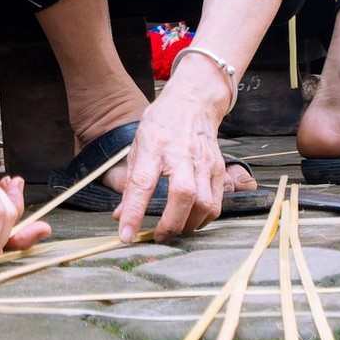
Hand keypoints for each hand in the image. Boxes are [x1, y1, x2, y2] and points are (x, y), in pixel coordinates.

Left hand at [114, 69, 230, 243]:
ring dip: (188, 225)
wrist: (192, 102)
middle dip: (171, 224)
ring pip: (204, 203)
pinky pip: (216, 203)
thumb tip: (121, 216)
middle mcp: (181, 153)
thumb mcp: (137, 145)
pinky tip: (190, 221)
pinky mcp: (218, 168)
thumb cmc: (161, 124)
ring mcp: (204, 161)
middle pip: (183, 195)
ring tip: (174, 230)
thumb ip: (130, 183)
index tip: (126, 234)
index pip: (142, 183)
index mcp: (154, 146)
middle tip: (158, 237)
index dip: (134, 211)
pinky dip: (203, 219)